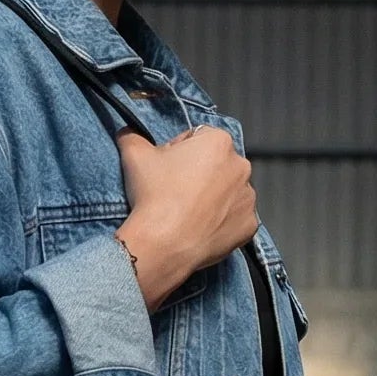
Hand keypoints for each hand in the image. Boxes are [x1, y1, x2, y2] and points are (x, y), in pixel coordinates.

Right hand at [113, 124, 256, 307]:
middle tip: (176, 192)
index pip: (197, 139)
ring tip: (188, 212)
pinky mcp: (249, 225)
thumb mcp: (135, 155)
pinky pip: (235, 219)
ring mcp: (248, 197)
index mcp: (219, 142)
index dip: (178, 152)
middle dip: (200, 174)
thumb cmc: (154, 196)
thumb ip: (132, 136)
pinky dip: (222, 222)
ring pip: (229, 192)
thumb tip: (127, 132)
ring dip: (213, 197)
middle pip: (217, 165)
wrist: (164, 243)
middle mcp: (241, 166)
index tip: (166, 169)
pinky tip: (201, 227)